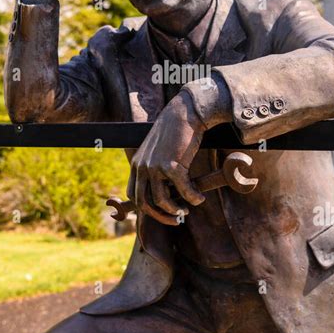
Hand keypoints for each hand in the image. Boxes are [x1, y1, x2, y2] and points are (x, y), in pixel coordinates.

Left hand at [127, 91, 206, 224]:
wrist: (186, 113)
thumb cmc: (177, 132)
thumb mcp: (160, 150)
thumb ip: (158, 167)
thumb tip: (168, 190)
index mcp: (137, 163)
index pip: (133, 194)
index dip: (146, 208)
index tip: (161, 212)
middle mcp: (142, 166)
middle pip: (143, 203)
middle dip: (160, 216)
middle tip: (175, 219)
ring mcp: (154, 166)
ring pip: (161, 201)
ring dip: (175, 210)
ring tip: (186, 209)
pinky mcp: (171, 165)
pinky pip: (182, 191)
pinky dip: (192, 198)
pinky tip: (199, 198)